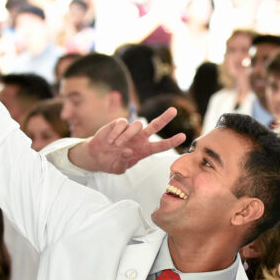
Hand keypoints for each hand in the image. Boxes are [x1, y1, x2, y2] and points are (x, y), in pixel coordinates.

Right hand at [68, 108, 185, 173]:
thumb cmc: (111, 163)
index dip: (172, 141)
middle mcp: (140, 138)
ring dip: (127, 135)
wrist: (96, 156)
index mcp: (144, 150)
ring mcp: (130, 130)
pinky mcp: (118, 124)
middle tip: (174, 110)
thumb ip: (124, 162)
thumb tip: (128, 151)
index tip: (183, 136)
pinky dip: (116, 132)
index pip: (161, 145)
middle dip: (165, 118)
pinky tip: (110, 140)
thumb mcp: (118, 168)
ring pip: (137, 124)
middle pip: (155, 126)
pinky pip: (122, 123)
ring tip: (115, 145)